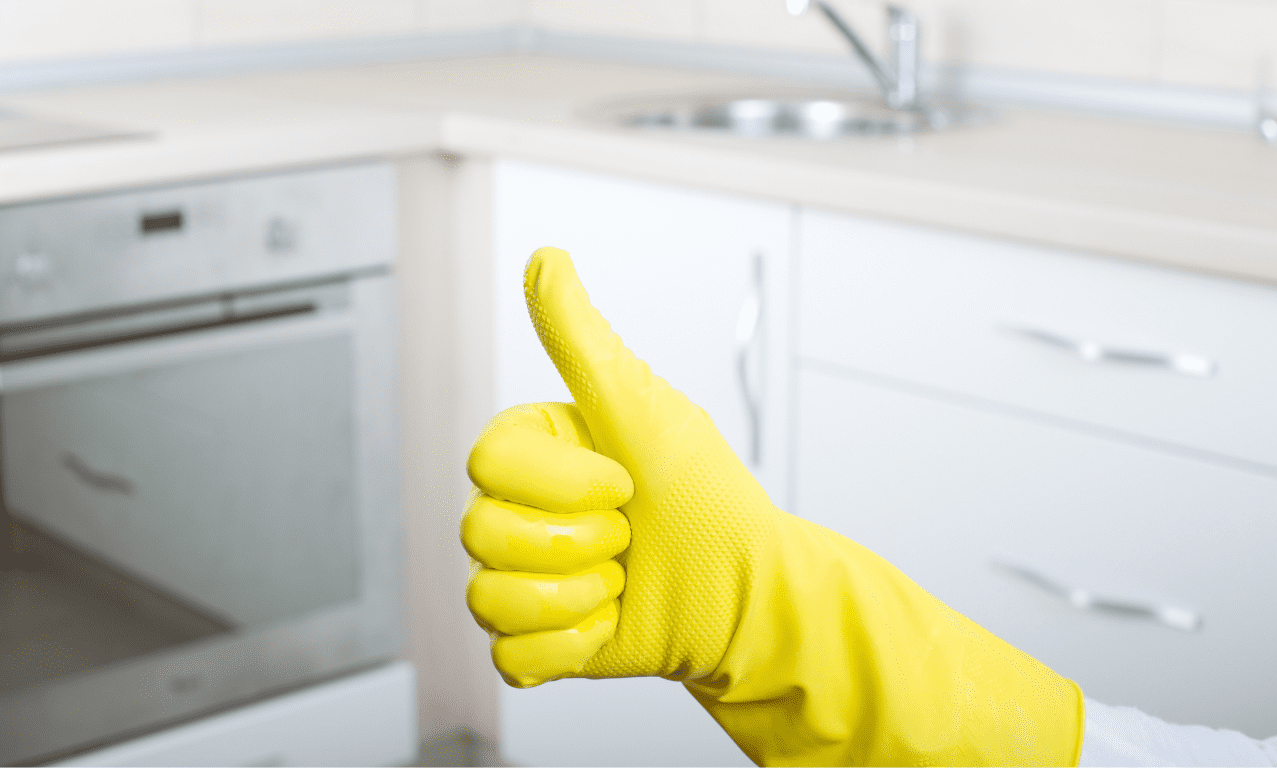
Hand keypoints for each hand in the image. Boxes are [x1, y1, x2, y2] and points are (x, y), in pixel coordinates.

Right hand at [463, 247, 775, 686]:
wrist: (748, 594)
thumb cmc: (707, 497)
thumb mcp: (642, 409)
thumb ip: (581, 340)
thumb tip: (547, 258)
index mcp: (535, 450)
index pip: (487, 463)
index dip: (562, 483)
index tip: (623, 479)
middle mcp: (519, 509)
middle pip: (480, 531)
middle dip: (579, 541)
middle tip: (630, 533)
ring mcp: (524, 574)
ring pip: (489, 596)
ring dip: (578, 595)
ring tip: (624, 579)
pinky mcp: (537, 639)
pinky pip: (511, 656)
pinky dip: (573, 645)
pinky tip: (610, 621)